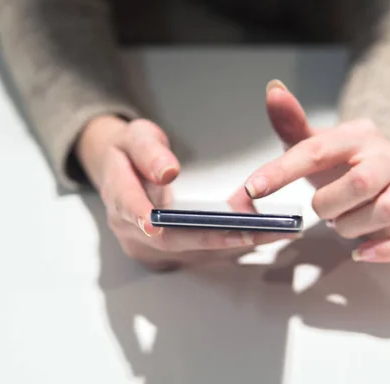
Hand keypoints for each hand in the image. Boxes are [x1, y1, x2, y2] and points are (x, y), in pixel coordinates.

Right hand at [77, 116, 296, 269]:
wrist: (119, 171)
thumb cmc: (128, 152)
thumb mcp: (134, 137)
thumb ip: (148, 152)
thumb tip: (167, 172)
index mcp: (118, 197)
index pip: (133, 211)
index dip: (151, 218)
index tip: (171, 223)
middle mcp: (130, 230)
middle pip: (172, 240)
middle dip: (214, 236)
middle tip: (253, 230)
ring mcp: (147, 247)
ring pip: (191, 251)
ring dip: (231, 243)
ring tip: (271, 231)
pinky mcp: (166, 253)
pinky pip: (198, 253)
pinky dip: (228, 244)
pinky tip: (259, 235)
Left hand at [244, 80, 389, 262]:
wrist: (385, 170)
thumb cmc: (344, 161)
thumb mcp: (316, 143)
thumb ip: (291, 122)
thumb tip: (273, 89)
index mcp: (358, 136)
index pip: (317, 151)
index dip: (282, 171)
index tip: (254, 188)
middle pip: (361, 182)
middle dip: (329, 204)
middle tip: (319, 210)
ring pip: (387, 211)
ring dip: (352, 227)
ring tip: (340, 223)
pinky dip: (387, 249)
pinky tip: (361, 251)